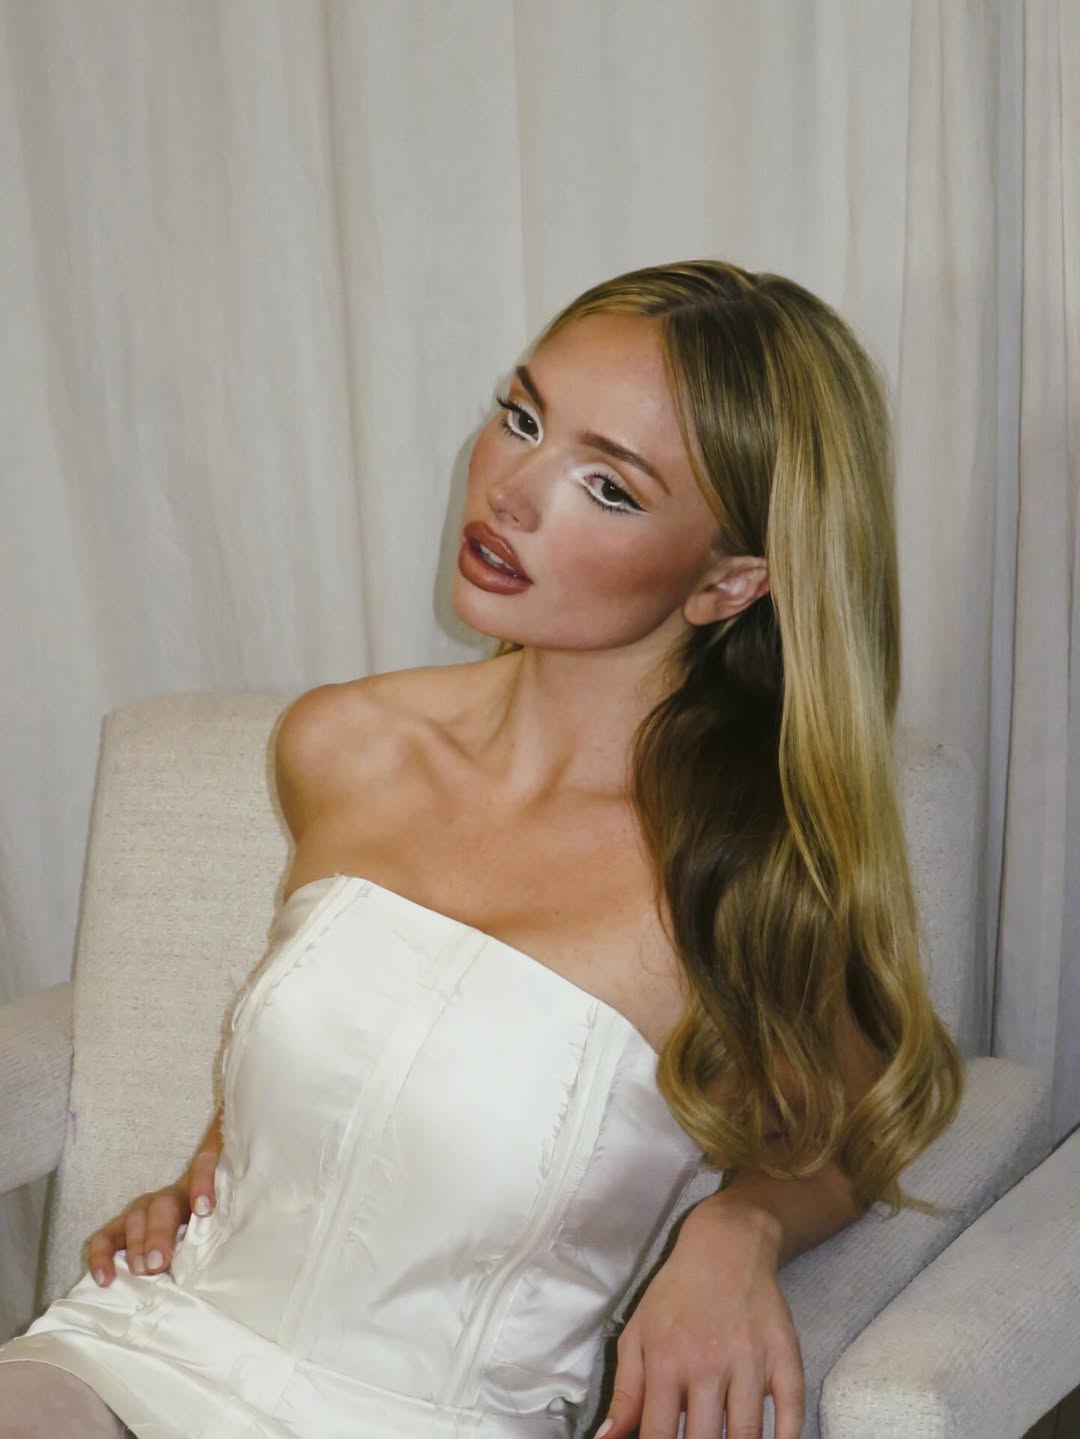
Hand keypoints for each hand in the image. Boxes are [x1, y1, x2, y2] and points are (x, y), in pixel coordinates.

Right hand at [87, 1144, 219, 1286]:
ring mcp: (141, 1212)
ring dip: (137, 1246)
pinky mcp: (119, 1229)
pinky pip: (105, 1239)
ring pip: (136, 1218)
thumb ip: (216, 1239)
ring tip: (141, 1270)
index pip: (204, 1169)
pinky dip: (102, 1258)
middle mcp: (168, 1198)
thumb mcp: (216, 1233)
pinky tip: (105, 1279)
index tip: (204, 1208)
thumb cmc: (203, 1240)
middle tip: (159, 1262)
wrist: (180, 1240)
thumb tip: (222, 1267)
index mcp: (199, 1193)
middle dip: (159, 1233)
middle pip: (164, 1205)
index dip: (203, 1184)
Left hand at [596, 1195, 804, 1438]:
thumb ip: (625, 1393)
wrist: (726, 1245)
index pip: (660, 1437)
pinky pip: (791, 1412)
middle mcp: (708, 1363)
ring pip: (747, 1435)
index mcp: (666, 1361)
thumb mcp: (638, 1334)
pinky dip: (785, 1438)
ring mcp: (749, 1360)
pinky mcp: (784, 1355)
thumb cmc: (675, 1295)